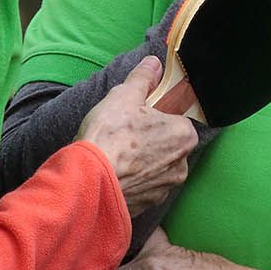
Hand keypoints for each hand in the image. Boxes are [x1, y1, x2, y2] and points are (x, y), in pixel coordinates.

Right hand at [76, 57, 198, 215]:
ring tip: (115, 155)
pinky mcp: (147, 205)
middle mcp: (181, 165)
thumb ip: (143, 78)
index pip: (175, 121)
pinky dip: (131, 181)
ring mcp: (164, 189)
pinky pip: (142, 187)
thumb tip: (153, 64)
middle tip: (123, 135)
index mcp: (183, 136)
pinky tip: (114, 173)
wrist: (87, 179)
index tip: (136, 117)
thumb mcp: (124, 95)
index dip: (154, 117)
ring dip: (141, 162)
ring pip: (155, 168)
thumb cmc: (109, 136)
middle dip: (149, 141)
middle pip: (167, 145)